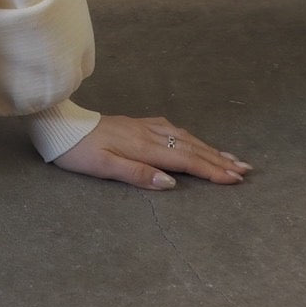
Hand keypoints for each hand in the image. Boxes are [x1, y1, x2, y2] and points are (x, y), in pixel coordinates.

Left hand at [52, 114, 251, 189]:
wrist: (60, 125)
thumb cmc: (78, 151)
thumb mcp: (103, 167)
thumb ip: (137, 175)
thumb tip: (171, 183)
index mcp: (143, 147)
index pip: (184, 160)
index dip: (211, 170)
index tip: (234, 180)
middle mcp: (148, 134)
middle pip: (190, 147)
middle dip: (219, 159)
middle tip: (245, 170)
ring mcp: (143, 126)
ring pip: (184, 137)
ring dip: (209, 147)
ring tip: (230, 157)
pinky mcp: (136, 123)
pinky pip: (172, 130)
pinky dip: (191, 138)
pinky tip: (194, 140)